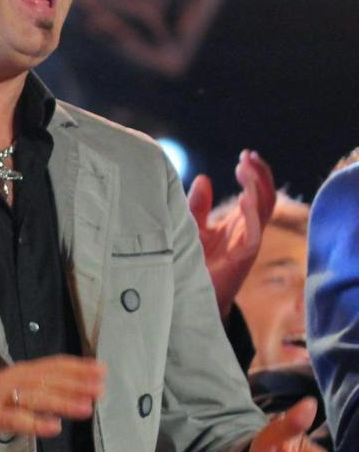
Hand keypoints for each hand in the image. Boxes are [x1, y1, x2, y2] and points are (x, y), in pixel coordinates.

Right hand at [0, 356, 105, 451]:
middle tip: (100, 388)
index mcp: (17, 373)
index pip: (51, 365)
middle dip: (75, 383)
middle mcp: (8, 381)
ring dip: (61, 402)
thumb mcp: (11, 389)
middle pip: (45, 379)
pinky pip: (14, 420)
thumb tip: (76, 391)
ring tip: (85, 408)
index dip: (76, 367)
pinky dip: (34, 424)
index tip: (101, 370)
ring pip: (34, 398)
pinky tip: (53, 428)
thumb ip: (39, 388)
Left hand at [187, 151, 274, 317]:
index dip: (253, 173)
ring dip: (257, 186)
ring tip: (246, 168)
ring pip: (264, 209)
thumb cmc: (192, 263)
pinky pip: (255, 231)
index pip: (255, 192)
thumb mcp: (192, 227)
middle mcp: (246, 229)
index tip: (244, 156)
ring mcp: (248, 242)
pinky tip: (244, 197)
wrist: (188, 295)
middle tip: (247, 156)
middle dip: (259, 174)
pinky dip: (252, 213)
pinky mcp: (244, 256)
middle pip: (265, 196)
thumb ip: (198, 205)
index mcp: (237, 221)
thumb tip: (204, 178)